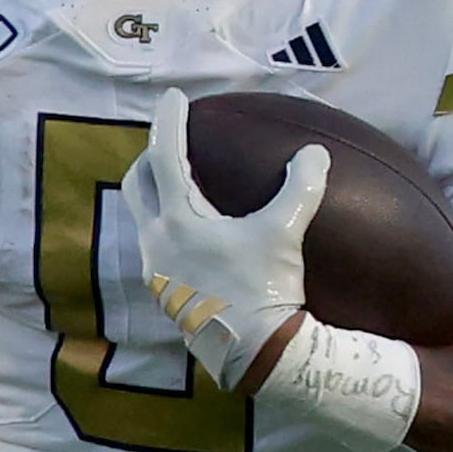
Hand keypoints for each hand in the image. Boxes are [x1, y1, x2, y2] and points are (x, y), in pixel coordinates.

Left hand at [122, 87, 318, 392]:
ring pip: (142, 217)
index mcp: (179, 221)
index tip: (174, 98)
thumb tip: (314, 153)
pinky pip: (154, 246)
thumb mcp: (286, 233)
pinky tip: (190, 231)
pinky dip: (164, 224)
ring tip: (177, 183)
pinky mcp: (166, 294)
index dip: (169, 122)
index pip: (165, 156)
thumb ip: (301, 187)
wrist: (256, 354)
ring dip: (154, 193)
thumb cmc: (267, 290)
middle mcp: (157, 243)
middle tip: (171, 141)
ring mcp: (157, 271)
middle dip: (150, 156)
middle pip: (138, 184)